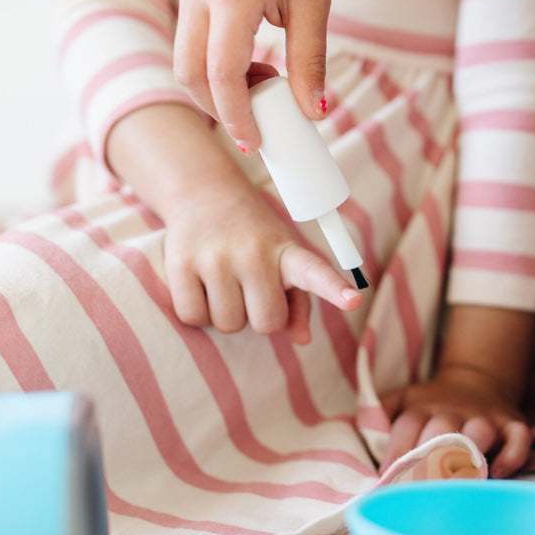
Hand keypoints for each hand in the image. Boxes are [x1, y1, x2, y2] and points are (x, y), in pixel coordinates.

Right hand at [163, 177, 360, 342]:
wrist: (205, 195)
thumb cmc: (255, 239)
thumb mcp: (285, 261)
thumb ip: (299, 302)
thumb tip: (302, 339)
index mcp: (288, 253)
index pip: (314, 273)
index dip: (334, 289)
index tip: (353, 300)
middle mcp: (253, 253)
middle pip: (266, 323)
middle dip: (260, 317)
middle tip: (252, 290)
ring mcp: (216, 257)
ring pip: (228, 324)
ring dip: (228, 315)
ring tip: (226, 283)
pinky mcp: (180, 263)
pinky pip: (194, 317)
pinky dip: (199, 313)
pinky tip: (202, 286)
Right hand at [174, 0, 338, 150]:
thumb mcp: (315, 7)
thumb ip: (311, 63)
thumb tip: (314, 115)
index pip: (221, 73)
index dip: (236, 117)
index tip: (256, 145)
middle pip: (190, 72)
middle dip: (219, 108)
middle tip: (259, 126)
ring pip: (186, 60)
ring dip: (219, 88)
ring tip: (268, 85)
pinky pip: (192, 43)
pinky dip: (217, 67)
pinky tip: (256, 68)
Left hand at [380, 364, 532, 477]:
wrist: (476, 380)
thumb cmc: (430, 405)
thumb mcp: (400, 400)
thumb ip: (377, 415)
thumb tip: (357, 439)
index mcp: (422, 405)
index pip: (407, 427)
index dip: (395, 455)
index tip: (386, 482)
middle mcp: (454, 410)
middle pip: (441, 429)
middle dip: (429, 461)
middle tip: (419, 490)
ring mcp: (485, 417)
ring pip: (480, 431)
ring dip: (469, 455)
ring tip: (457, 484)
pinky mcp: (513, 423)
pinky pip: (518, 438)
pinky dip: (511, 456)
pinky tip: (497, 474)